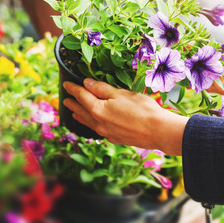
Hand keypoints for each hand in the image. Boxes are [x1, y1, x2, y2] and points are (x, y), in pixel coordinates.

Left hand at [62, 79, 188, 155]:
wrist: (158, 131)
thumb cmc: (142, 109)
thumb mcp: (121, 94)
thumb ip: (102, 89)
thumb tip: (86, 83)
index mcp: (98, 110)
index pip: (81, 96)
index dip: (73, 89)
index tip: (66, 84)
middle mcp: (98, 123)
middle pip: (81, 111)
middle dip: (73, 104)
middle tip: (65, 99)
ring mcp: (106, 133)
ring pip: (87, 123)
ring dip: (79, 116)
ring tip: (73, 112)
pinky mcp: (114, 139)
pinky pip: (96, 130)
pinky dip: (90, 124)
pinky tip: (93, 124)